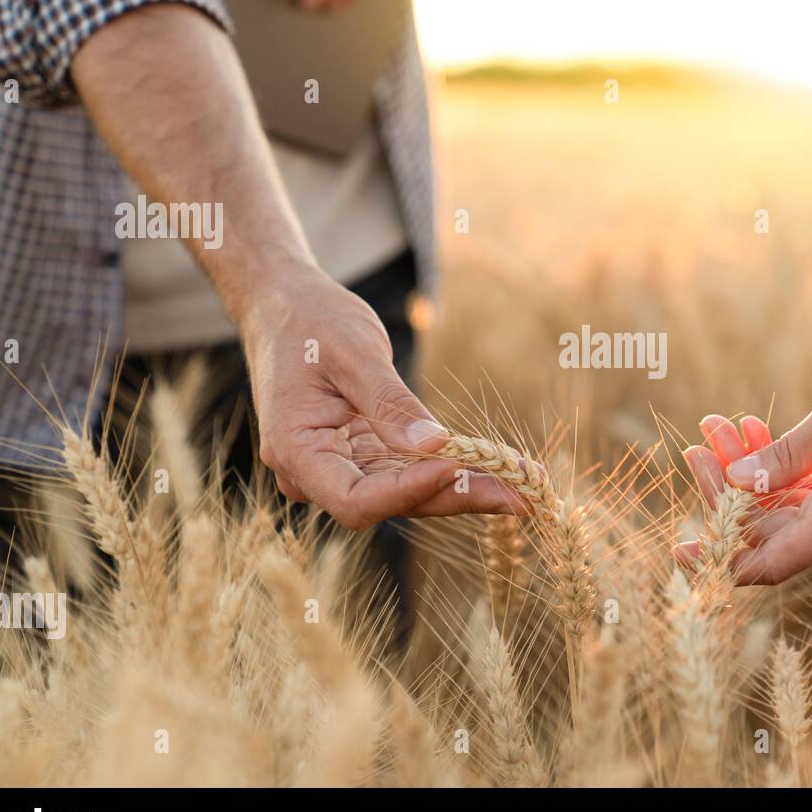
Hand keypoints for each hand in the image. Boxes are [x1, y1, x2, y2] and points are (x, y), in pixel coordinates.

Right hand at [240, 264, 525, 528]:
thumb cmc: (311, 321)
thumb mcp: (354, 352)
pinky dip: (453, 470)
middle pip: (391, 504)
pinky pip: (411, 473)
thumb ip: (390, 403)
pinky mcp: (365, 457)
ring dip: (466, 488)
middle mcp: (314, 473)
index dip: (410, 491)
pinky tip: (500, 469)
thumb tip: (435, 446)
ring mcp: (341, 468)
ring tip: (524, 483)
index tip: (459, 466)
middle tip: (522, 495)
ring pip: (409, 493)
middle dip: (457, 496)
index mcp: (295, 451)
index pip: (357, 499)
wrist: (287, 307)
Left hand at [678, 340, 811, 584]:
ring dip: (748, 471)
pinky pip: (808, 490)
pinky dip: (778, 465)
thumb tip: (732, 485)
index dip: (722, 562)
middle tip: (696, 444)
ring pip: (785, 506)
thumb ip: (783, 456)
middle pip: (771, 529)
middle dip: (726, 490)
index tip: (681, 549)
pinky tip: (750, 429)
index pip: (773, 563)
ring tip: (716, 424)